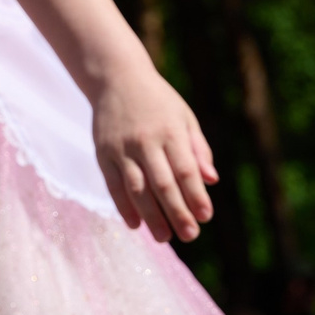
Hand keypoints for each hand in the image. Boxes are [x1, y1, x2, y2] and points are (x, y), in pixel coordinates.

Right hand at [91, 60, 216, 243]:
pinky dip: (123, 206)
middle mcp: (145, 140)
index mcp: (170, 131)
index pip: (185, 169)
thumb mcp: (184, 117)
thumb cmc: (157, 100)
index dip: (196, 195)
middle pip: (163, 183)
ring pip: (137, 188)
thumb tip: (211, 180)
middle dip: (177, 212)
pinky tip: (135, 224)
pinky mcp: (103, 152)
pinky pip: (113, 184)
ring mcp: (121, 147)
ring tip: (165, 238)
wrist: (115, 76)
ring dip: (151, 216)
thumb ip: (198, 149)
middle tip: (190, 236)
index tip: (205, 216)